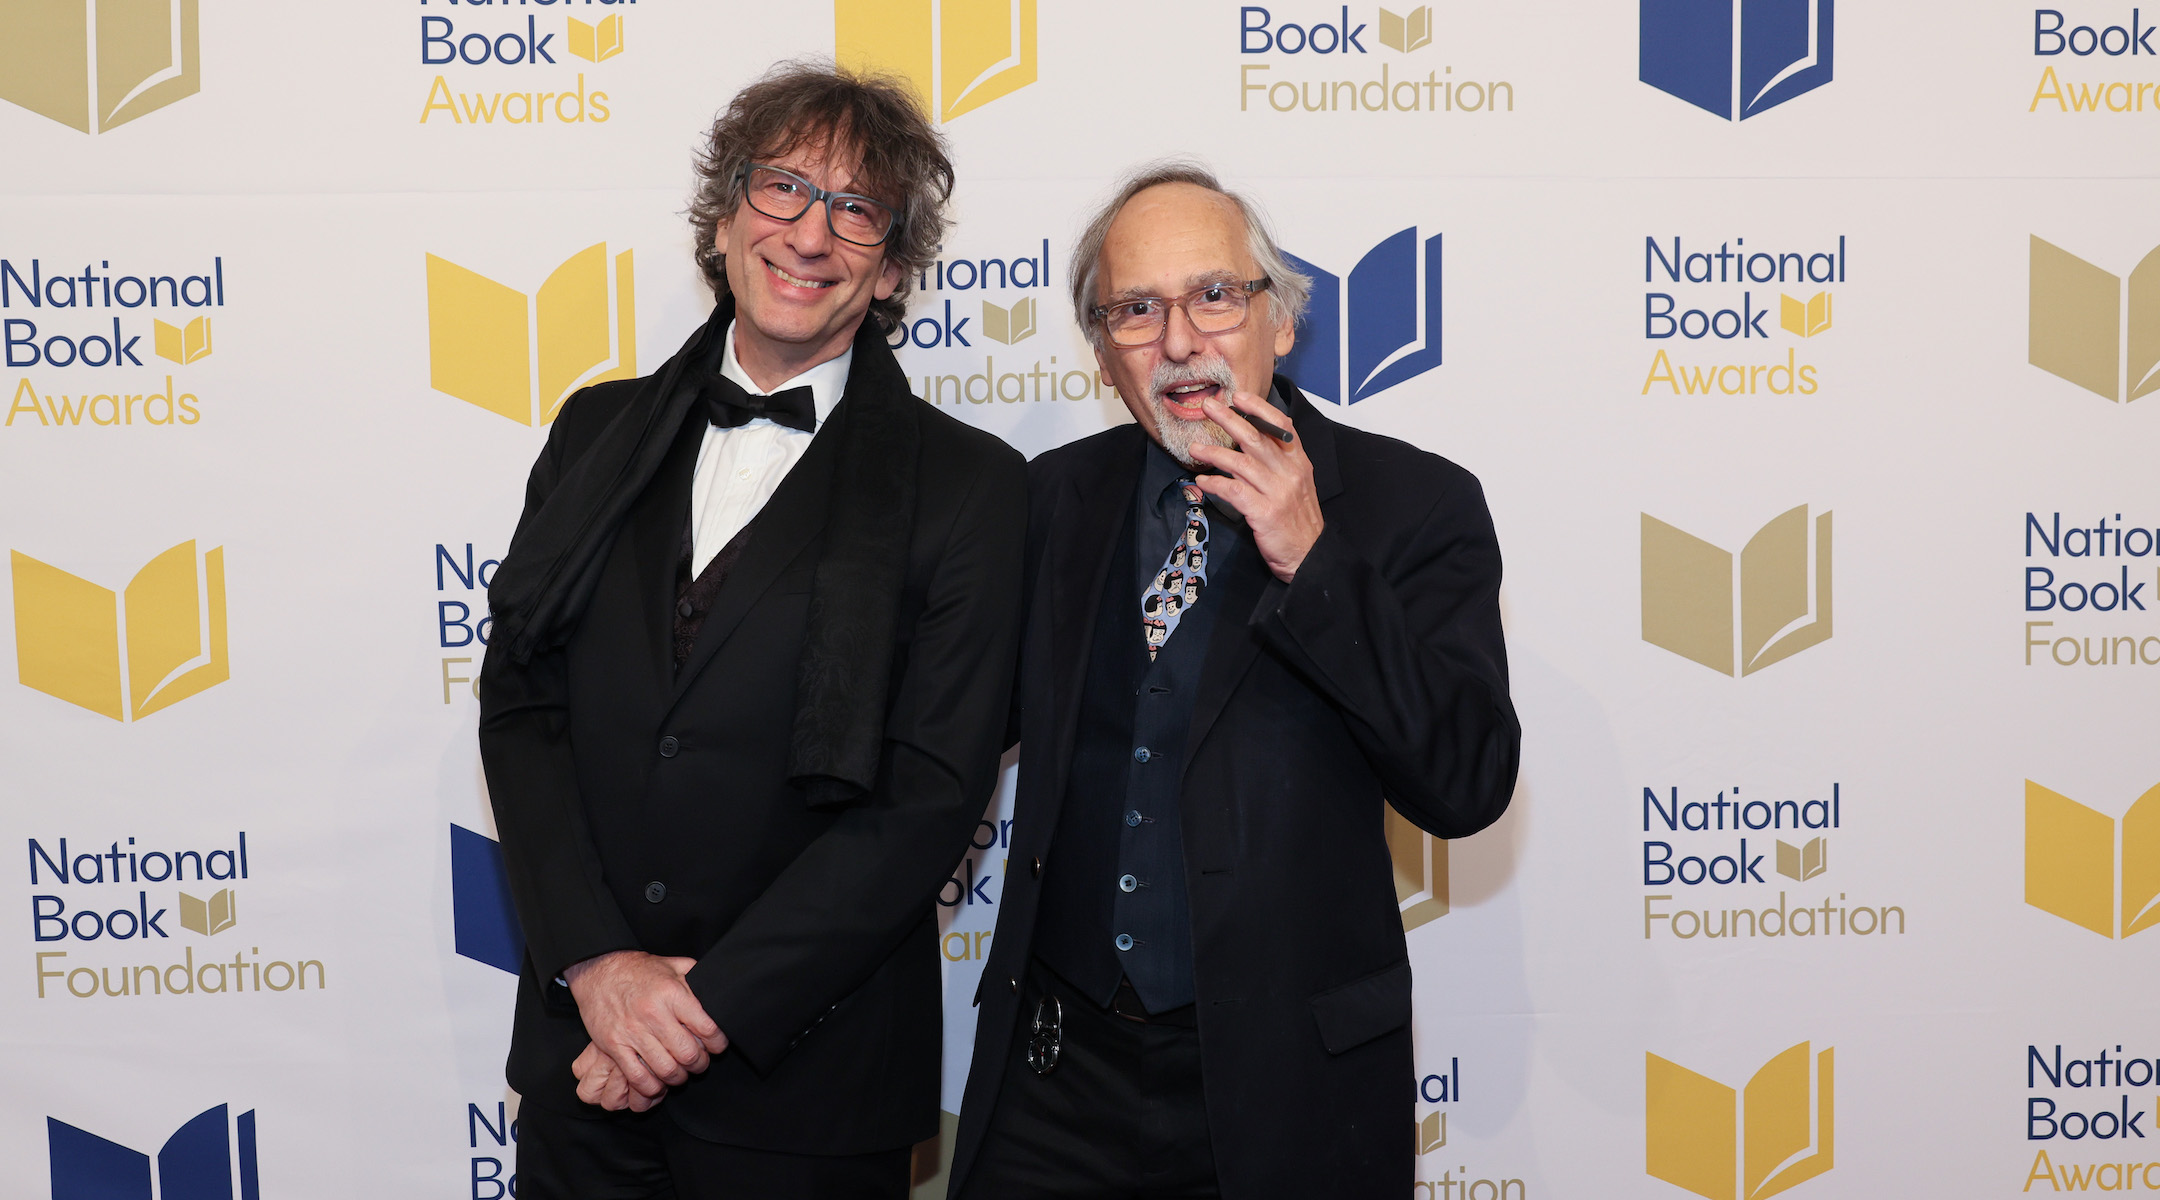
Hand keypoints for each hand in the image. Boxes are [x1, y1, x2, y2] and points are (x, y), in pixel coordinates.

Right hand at [563, 951, 727, 1102]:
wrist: (598, 972)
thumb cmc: (638, 970)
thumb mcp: (672, 965)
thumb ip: (695, 978)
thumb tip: (716, 991)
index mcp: (672, 993)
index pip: (707, 1028)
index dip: (718, 1043)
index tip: (717, 1046)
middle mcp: (653, 1013)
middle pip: (688, 1054)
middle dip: (699, 1064)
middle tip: (699, 1063)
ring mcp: (632, 1032)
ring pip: (666, 1069)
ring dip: (678, 1078)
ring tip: (681, 1073)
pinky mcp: (614, 1046)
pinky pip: (637, 1077)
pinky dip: (652, 1087)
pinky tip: (658, 1083)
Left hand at [1188, 394, 1324, 581]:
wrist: (1309, 555)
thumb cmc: (1298, 520)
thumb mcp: (1298, 485)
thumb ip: (1279, 463)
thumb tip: (1252, 441)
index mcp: (1298, 463)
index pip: (1282, 426)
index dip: (1259, 408)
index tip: (1239, 396)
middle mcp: (1289, 473)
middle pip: (1256, 438)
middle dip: (1229, 419)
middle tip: (1207, 407)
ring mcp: (1277, 493)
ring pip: (1241, 463)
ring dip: (1214, 453)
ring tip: (1195, 448)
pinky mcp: (1264, 513)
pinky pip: (1234, 491)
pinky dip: (1215, 485)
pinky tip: (1202, 482)